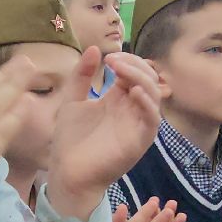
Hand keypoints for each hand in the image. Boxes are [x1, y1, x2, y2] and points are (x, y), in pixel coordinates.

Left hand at [48, 49, 160, 219]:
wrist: (67, 172)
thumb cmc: (70, 141)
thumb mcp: (72, 100)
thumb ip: (82, 75)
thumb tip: (95, 49)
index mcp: (118, 99)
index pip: (134, 72)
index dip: (126, 61)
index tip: (107, 58)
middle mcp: (131, 110)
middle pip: (148, 79)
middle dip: (134, 65)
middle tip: (113, 62)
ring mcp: (137, 125)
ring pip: (154, 95)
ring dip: (140, 78)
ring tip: (119, 71)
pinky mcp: (139, 141)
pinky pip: (153, 120)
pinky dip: (147, 104)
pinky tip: (133, 92)